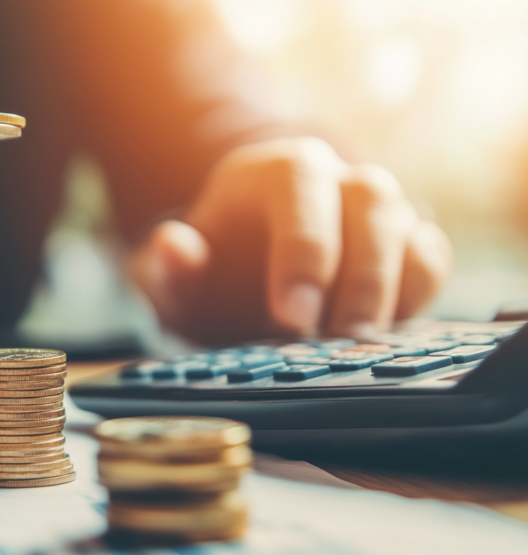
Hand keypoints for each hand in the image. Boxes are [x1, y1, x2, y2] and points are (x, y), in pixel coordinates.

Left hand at [130, 137, 450, 343]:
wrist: (241, 290)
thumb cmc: (211, 280)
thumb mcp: (172, 282)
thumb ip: (163, 268)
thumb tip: (172, 246)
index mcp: (273, 172)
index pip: (299, 182)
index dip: (303, 245)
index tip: (291, 313)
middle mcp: (333, 179)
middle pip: (369, 197)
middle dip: (358, 273)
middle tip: (335, 339)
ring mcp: (375, 212)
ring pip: (406, 225)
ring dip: (390, 288)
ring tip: (358, 344)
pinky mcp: (405, 248)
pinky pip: (430, 258)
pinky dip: (418, 293)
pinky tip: (387, 330)